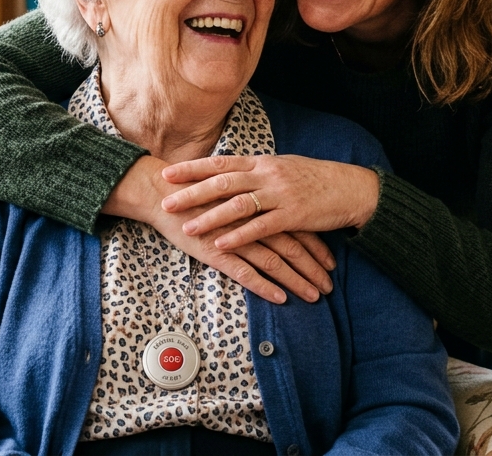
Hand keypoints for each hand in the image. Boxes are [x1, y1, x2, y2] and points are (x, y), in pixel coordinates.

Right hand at [103, 156, 333, 302]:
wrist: (161, 192)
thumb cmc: (194, 191)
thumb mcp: (230, 192)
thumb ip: (251, 203)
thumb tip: (271, 215)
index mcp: (257, 202)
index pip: (296, 225)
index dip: (316, 245)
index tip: (330, 262)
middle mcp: (251, 219)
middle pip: (292, 245)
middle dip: (313, 267)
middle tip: (329, 286)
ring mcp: (235, 236)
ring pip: (275, 261)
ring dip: (297, 280)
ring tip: (314, 296)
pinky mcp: (217, 251)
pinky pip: (246, 272)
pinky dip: (265, 286)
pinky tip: (281, 299)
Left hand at [161, 154, 379, 250]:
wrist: (351, 188)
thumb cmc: (314, 179)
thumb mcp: (281, 168)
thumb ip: (254, 171)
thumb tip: (227, 173)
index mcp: (262, 162)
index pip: (220, 163)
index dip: (192, 169)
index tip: (167, 173)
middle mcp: (267, 175)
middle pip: (223, 182)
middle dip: (192, 193)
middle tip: (166, 201)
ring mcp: (280, 195)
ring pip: (239, 204)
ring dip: (211, 217)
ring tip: (188, 227)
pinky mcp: (294, 216)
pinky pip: (262, 227)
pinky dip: (240, 236)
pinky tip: (221, 244)